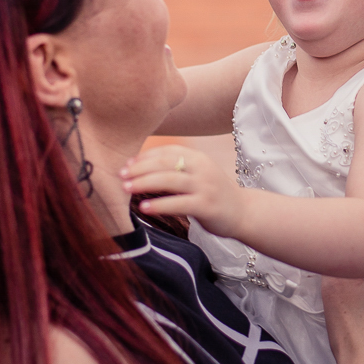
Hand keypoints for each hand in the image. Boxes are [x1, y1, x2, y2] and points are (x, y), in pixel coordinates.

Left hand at [121, 145, 245, 236]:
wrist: (243, 212)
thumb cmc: (213, 193)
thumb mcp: (198, 174)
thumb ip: (176, 169)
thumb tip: (139, 169)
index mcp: (198, 158)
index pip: (166, 151)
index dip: (144, 157)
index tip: (125, 165)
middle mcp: (202, 168)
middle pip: (166, 163)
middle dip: (140, 169)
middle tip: (120, 176)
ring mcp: (205, 187)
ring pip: (171, 180)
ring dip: (145, 183)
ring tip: (126, 189)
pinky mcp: (206, 206)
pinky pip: (179, 203)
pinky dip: (160, 204)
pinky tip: (144, 208)